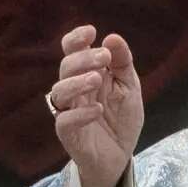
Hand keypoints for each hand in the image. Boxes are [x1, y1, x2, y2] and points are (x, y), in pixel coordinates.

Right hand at [51, 26, 144, 186]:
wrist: (121, 155)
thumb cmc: (121, 118)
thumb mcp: (129, 87)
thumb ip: (122, 64)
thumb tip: (112, 37)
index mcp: (85, 75)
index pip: (71, 52)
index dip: (75, 40)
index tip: (90, 31)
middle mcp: (73, 91)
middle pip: (65, 68)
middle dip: (82, 59)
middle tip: (104, 57)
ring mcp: (68, 112)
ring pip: (59, 92)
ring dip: (77, 83)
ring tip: (97, 79)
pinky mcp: (68, 134)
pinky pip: (64, 121)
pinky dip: (79, 114)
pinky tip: (97, 110)